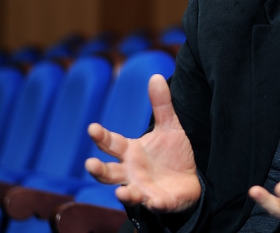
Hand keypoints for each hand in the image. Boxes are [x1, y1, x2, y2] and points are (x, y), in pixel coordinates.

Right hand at [85, 74, 200, 212]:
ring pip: (127, 193)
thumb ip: (161, 105)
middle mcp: (130, 172)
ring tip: (122, 192)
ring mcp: (142, 189)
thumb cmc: (172, 154)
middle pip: (108, 173)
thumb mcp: (169, 127)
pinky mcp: (159, 201)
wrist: (189, 181)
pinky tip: (156, 200)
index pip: (111, 143)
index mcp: (130, 152)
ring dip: (124, 194)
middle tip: (90, 164)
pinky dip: (155, 203)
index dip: (101, 136)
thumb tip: (156, 76)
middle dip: (98, 170)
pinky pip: (155, 204)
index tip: (92, 128)